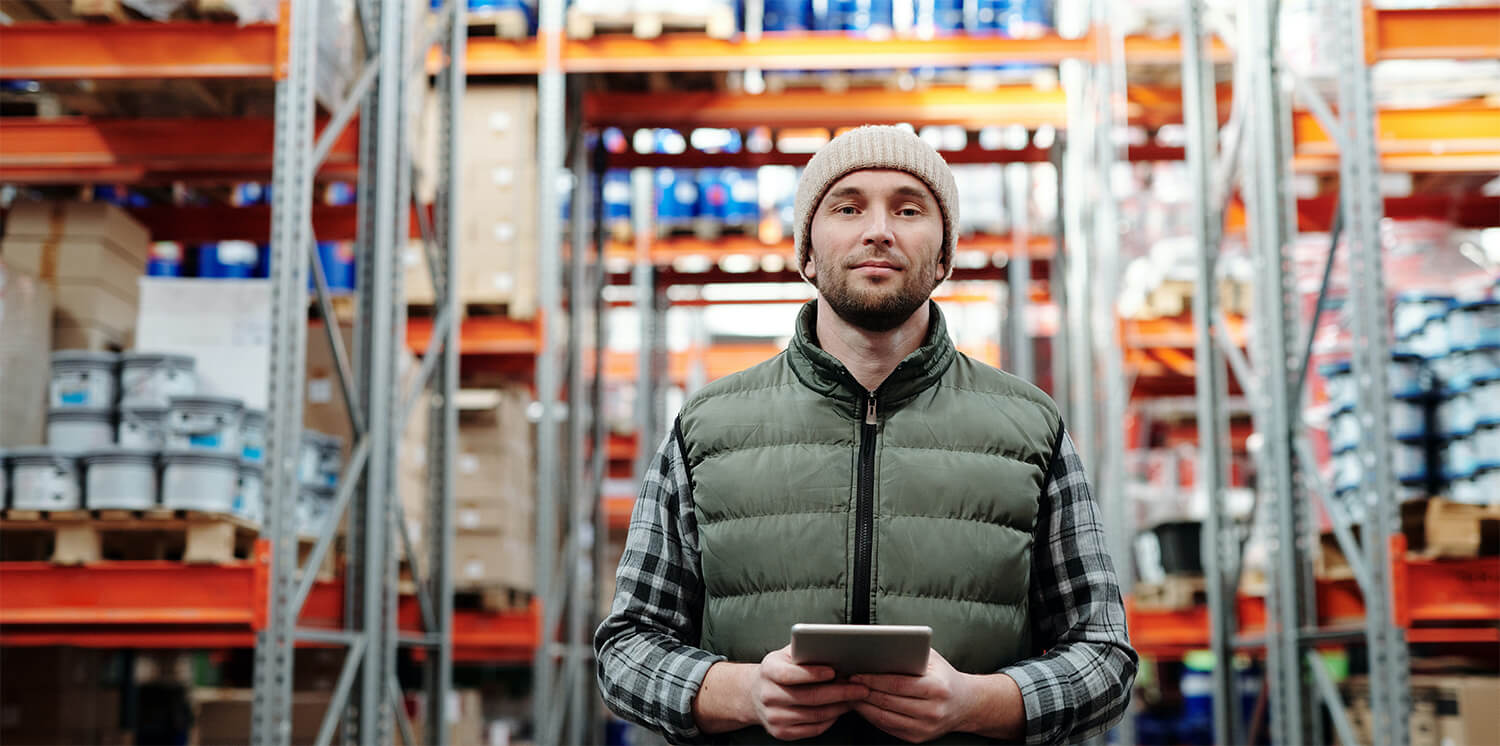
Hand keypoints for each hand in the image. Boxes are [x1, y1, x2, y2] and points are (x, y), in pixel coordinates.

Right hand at [750, 645, 869, 740]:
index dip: (813, 673)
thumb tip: (833, 648)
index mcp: (768, 671)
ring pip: (815, 715)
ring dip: (839, 707)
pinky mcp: (781, 732)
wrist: (755, 694)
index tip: (834, 671)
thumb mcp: (786, 654)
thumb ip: (805, 650)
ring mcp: (774, 716)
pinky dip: (831, 719)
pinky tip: (840, 709)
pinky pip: (813, 729)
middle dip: (839, 692)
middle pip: (809, 697)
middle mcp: (768, 695)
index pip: (789, 674)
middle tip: (859, 688)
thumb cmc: (779, 669)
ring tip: (854, 698)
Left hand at [849, 649, 977, 742]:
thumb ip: (910, 652)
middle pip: (888, 702)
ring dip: (863, 706)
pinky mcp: (917, 738)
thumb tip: (878, 646)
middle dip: (863, 691)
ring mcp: (925, 728)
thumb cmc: (943, 676)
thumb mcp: (932, 659)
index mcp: (936, 688)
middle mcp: (932, 711)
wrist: (965, 704)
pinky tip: (863, 705)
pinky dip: (872, 716)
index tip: (855, 673)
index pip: (897, 684)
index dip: (873, 680)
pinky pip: (888, 727)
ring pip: (884, 717)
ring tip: (850, 693)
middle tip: (846, 682)